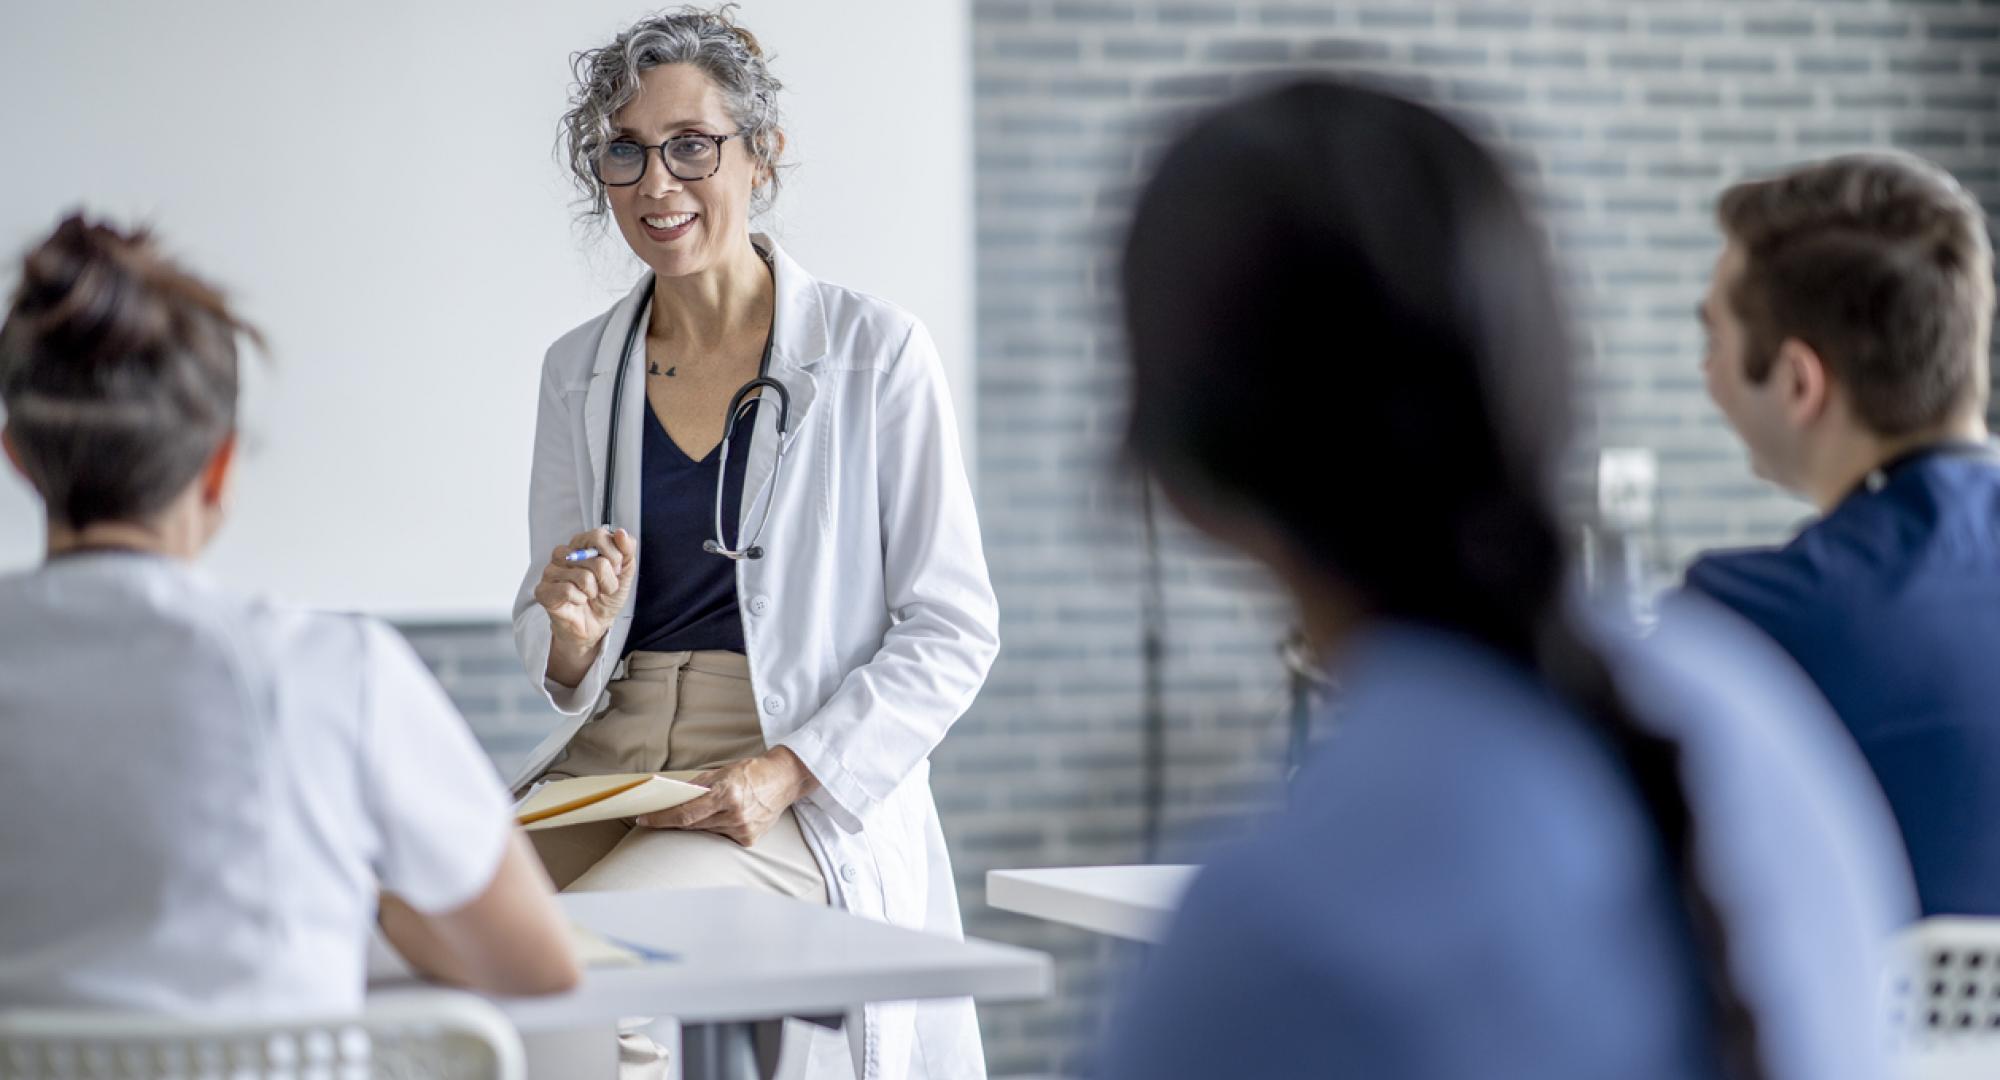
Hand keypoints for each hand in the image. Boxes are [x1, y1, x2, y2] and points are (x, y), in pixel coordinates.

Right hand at [534, 527, 636, 650]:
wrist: (596, 624)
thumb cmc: (606, 596)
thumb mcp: (624, 573)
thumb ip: (626, 551)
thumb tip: (621, 533)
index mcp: (581, 544)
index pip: (598, 535)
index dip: (614, 556)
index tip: (616, 569)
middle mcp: (563, 553)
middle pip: (596, 561)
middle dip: (608, 580)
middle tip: (602, 588)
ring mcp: (551, 571)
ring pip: (584, 577)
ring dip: (594, 592)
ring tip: (590, 595)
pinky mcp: (543, 590)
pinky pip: (568, 590)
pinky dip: (580, 599)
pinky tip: (577, 601)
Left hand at [636, 747, 819, 846]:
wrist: (784, 779)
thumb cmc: (752, 771)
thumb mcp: (723, 771)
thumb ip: (698, 786)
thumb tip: (672, 798)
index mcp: (726, 793)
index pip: (685, 813)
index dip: (661, 818)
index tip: (644, 819)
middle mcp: (735, 814)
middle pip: (692, 824)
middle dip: (672, 821)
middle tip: (656, 817)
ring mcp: (742, 829)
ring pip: (705, 831)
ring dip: (697, 823)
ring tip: (703, 810)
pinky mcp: (748, 839)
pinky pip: (721, 837)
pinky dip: (716, 827)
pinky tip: (725, 817)